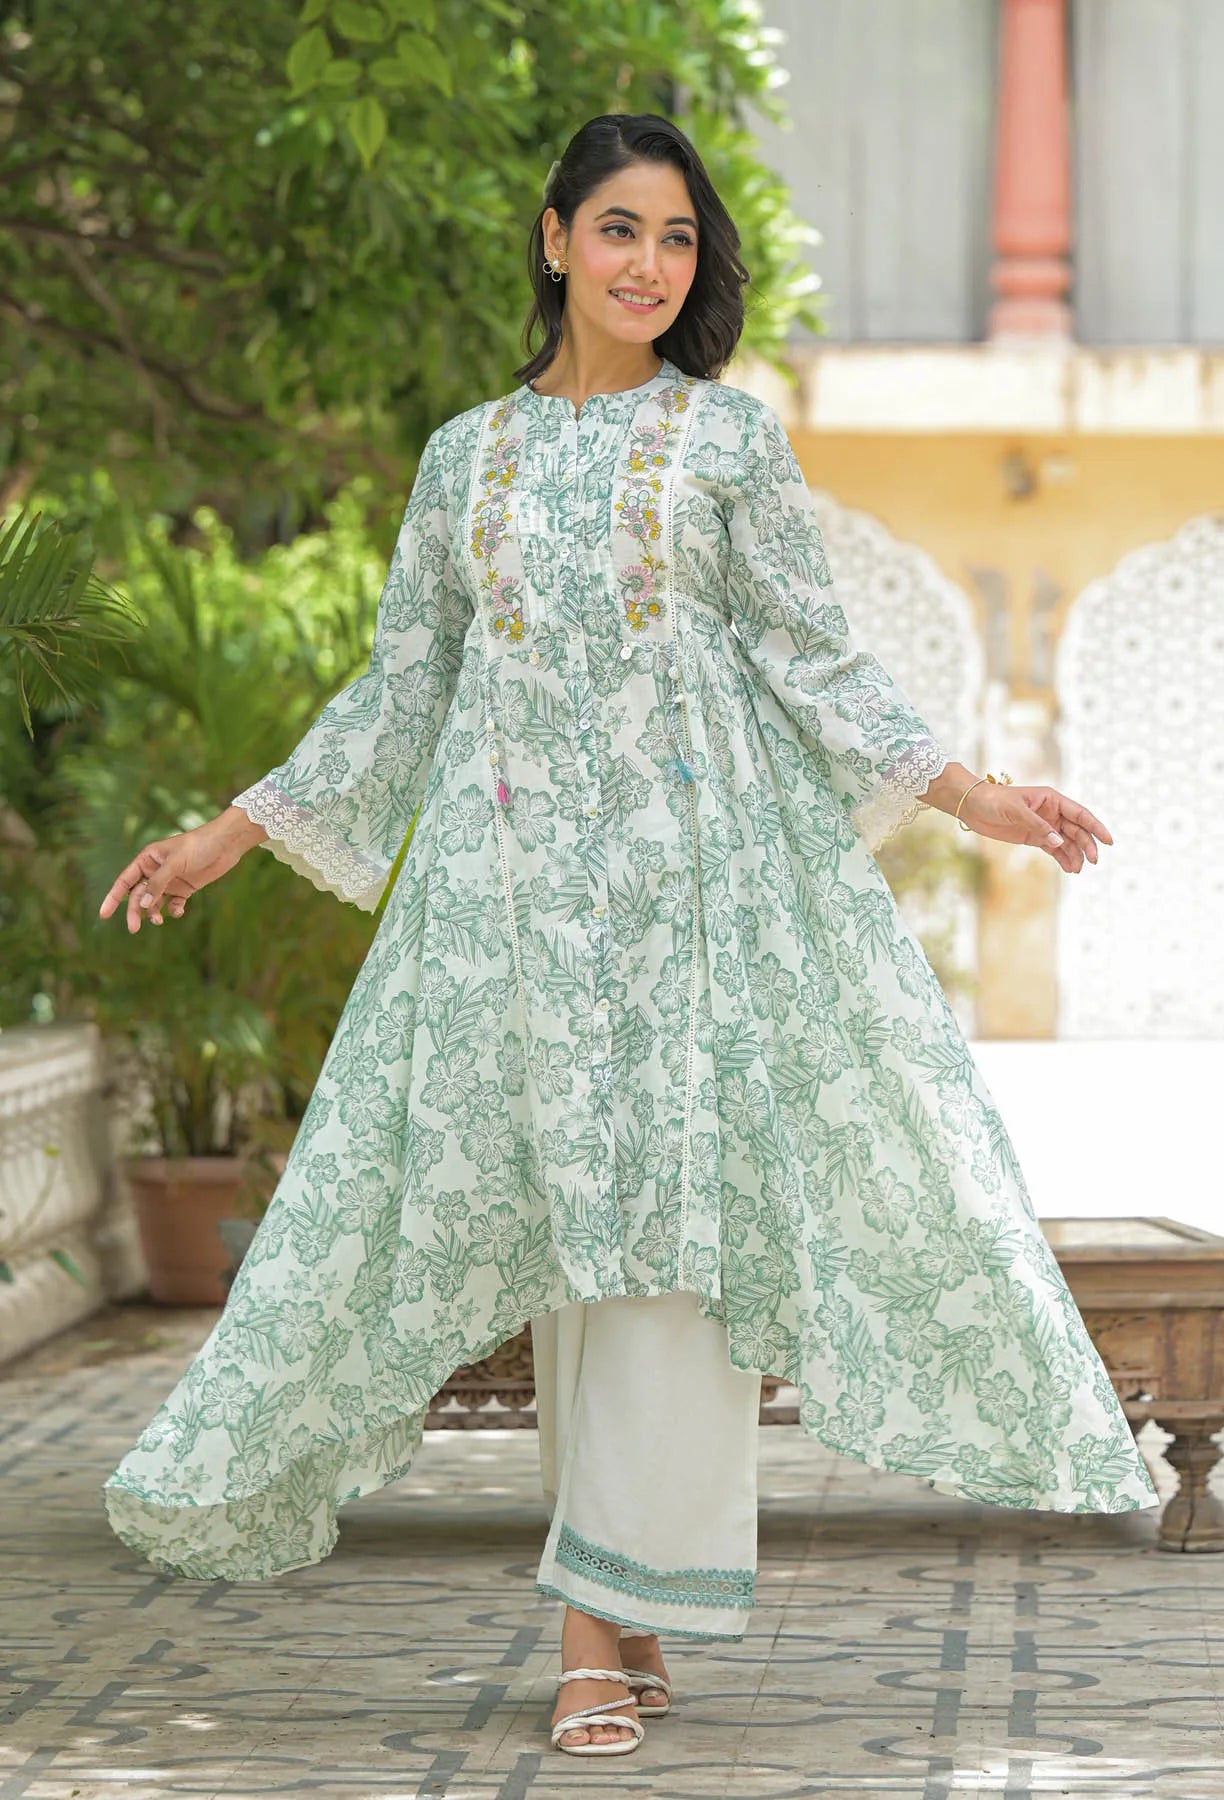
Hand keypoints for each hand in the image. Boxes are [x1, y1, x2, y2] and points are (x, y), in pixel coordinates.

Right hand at [98, 809, 265, 932]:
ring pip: (154, 903)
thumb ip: (158, 883)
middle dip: (135, 912)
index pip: (124, 881)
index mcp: (147, 859)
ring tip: (159, 921)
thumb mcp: (175, 863)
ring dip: (153, 913)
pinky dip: (173, 911)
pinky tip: (179, 911)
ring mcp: (170, 881)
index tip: (103, 914)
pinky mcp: (185, 888)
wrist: (225, 844)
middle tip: (133, 929)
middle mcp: (155, 871)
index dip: (112, 898)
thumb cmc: (198, 846)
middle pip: (138, 896)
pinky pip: (173, 905)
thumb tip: (144, 905)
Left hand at [958, 778, 1111, 873]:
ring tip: (1078, 869)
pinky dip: (1062, 858)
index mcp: (1053, 799)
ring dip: (1075, 855)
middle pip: (1077, 830)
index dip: (1096, 827)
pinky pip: (1054, 849)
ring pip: (1067, 842)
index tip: (1109, 841)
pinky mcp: (1034, 837)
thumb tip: (1059, 841)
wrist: (973, 806)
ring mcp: (1044, 826)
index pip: (1081, 814)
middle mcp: (1052, 812)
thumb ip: (1038, 826)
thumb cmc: (994, 801)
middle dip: (1087, 845)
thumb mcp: (1016, 811)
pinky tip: (1070, 869)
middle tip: (1093, 861)